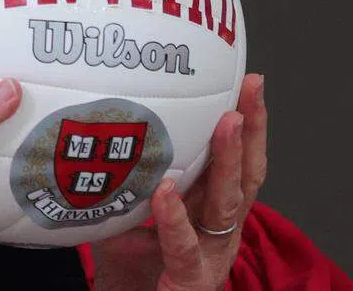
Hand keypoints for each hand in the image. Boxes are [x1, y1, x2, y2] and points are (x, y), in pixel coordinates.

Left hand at [90, 74, 266, 290]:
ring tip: (226, 123)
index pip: (239, 160)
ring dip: (228, 161)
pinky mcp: (191, 282)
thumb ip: (130, 176)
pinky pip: (185, 249)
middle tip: (249, 90)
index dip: (250, 123)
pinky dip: (174, 219)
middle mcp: (221, 229)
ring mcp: (212, 257)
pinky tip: (164, 193)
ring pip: (227, 204)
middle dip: (251, 129)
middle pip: (247, 174)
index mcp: (212, 209)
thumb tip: (102, 124)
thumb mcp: (134, 212)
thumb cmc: (134, 267)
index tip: (249, 82)